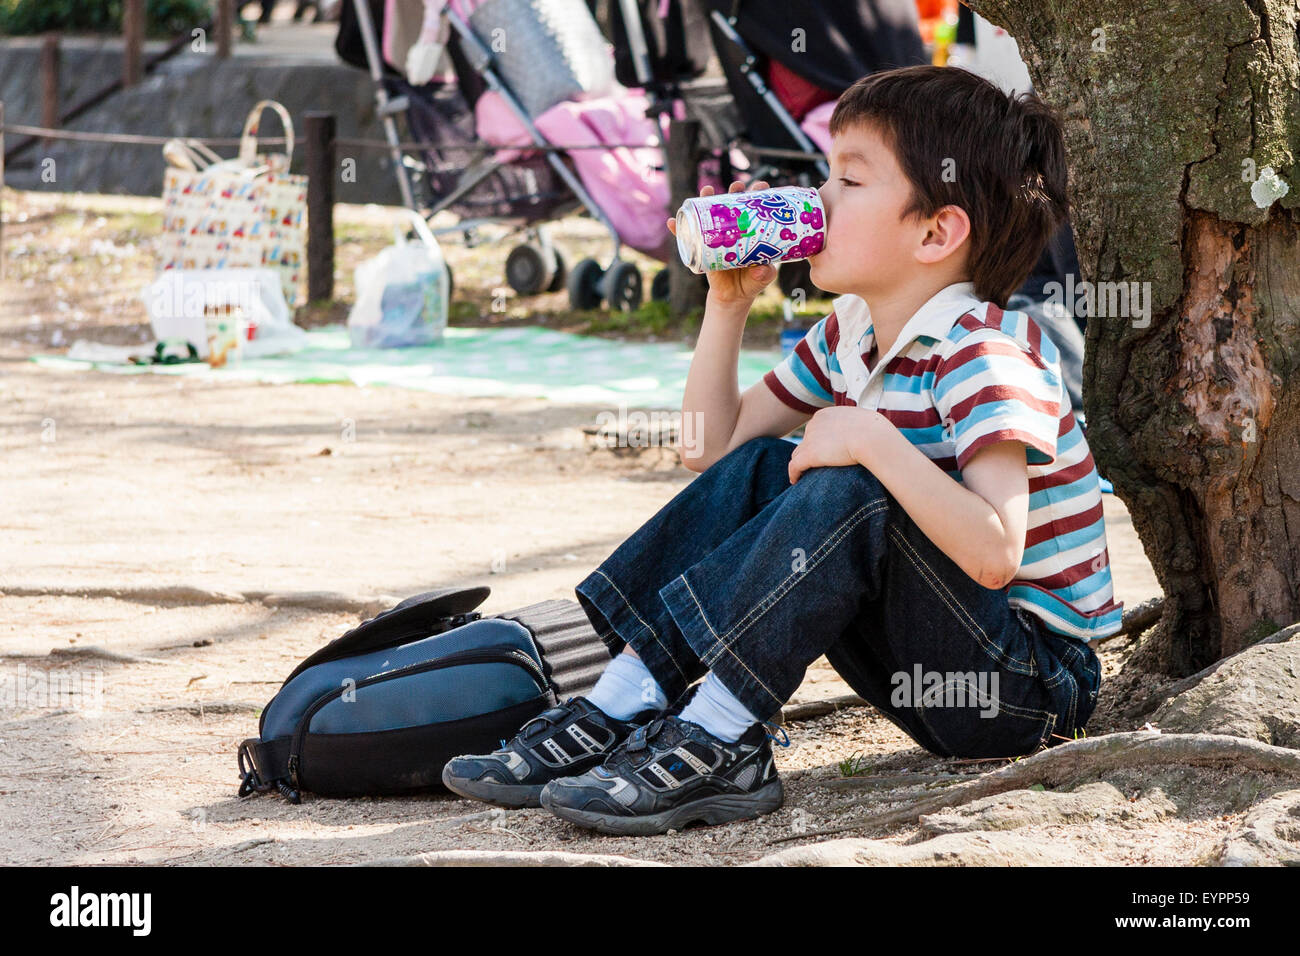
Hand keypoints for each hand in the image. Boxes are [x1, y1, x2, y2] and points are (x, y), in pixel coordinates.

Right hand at [666, 179, 779, 305]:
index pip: (755, 208)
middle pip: (733, 204)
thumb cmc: (751, 281)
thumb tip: (760, 269)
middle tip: (737, 187)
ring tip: (706, 190)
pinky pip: (687, 237)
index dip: (757, 194)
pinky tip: (672, 222)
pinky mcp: (701, 247)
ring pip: (710, 213)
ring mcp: (715, 236)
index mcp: (751, 230)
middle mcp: (733, 228)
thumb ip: (764, 274)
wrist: (733, 296)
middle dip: (735, 191)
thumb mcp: (762, 277)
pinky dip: (678, 229)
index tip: (761, 185)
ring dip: (705, 199)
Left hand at [788, 407, 878, 483]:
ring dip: (800, 463)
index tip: (821, 452)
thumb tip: (864, 432)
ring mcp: (810, 439)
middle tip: (813, 466)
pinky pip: (795, 466)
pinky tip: (795, 481)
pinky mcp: (809, 455)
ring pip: (798, 453)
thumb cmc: (875, 432)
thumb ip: (857, 425)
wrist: (872, 438)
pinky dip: (794, 474)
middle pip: (806, 441)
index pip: (815, 429)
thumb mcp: (864, 422)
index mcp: (825, 415)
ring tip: (803, 475)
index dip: (817, 441)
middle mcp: (813, 424)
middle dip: (809, 452)